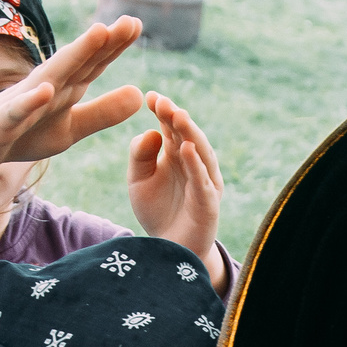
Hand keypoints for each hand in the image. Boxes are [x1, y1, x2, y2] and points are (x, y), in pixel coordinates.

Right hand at [0, 19, 145, 208]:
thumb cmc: (22, 133)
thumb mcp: (70, 128)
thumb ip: (102, 113)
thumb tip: (138, 93)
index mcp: (64, 88)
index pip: (93, 64)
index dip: (115, 46)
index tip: (136, 24)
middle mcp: (45, 88)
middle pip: (78, 62)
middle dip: (102, 43)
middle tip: (129, 21)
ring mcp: (22, 103)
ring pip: (51, 77)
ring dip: (74, 56)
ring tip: (98, 35)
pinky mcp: (1, 124)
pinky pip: (17, 112)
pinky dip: (30, 102)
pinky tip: (46, 90)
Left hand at [126, 93, 228, 289]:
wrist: (168, 250)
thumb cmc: (157, 210)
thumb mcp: (138, 179)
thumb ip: (140, 156)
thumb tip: (151, 131)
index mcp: (176, 153)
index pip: (171, 127)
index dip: (163, 111)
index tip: (150, 96)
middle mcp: (194, 163)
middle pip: (187, 135)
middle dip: (176, 117)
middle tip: (164, 102)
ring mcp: (204, 182)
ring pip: (200, 153)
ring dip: (190, 134)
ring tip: (178, 116)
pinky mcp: (208, 203)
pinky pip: (203, 181)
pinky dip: (196, 165)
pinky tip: (186, 149)